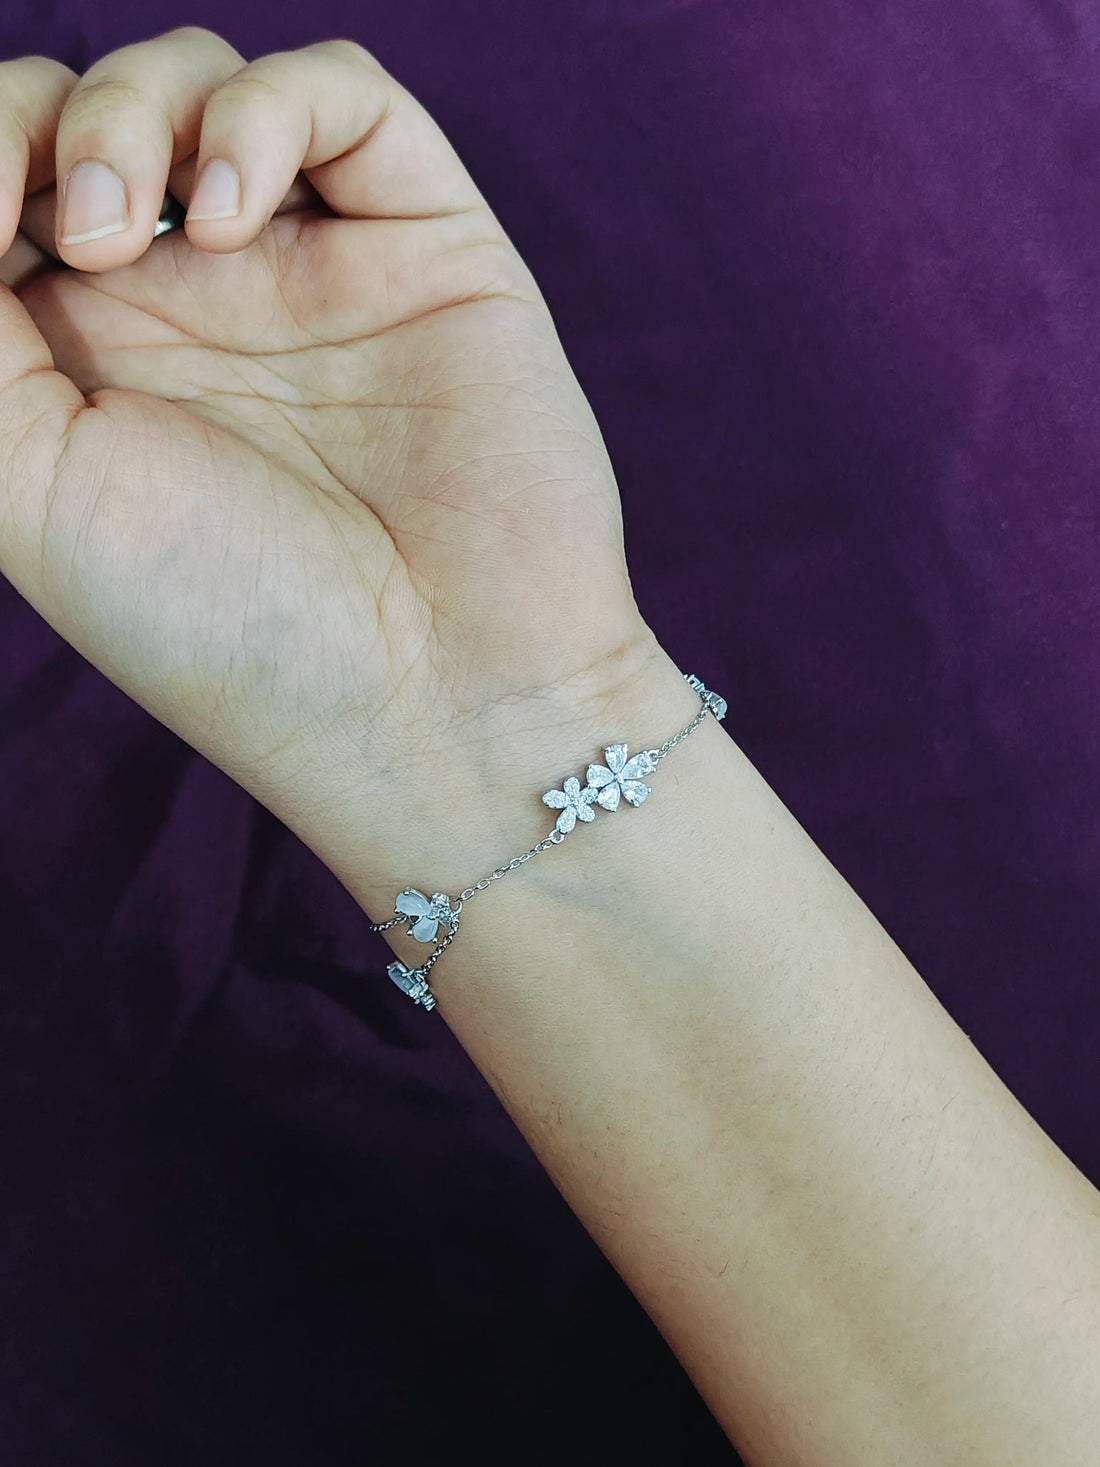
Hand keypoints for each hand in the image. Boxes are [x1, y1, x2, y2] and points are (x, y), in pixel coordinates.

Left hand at [0, 28, 672, 893]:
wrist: (432, 700)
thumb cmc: (228, 628)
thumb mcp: (23, 490)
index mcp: (92, 364)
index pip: (1, 191)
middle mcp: (201, 307)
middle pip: (91, 114)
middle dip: (48, 128)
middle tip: (71, 241)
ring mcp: (317, 271)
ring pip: (206, 85)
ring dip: (137, 110)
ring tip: (135, 234)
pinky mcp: (429, 248)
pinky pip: (349, 96)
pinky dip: (270, 111)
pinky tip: (239, 216)